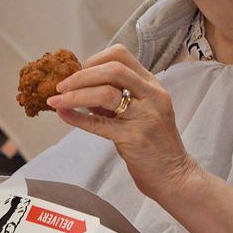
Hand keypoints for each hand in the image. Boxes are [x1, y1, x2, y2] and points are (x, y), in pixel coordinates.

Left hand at [46, 44, 200, 202]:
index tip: (78, 72)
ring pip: (105, 93)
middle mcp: (152, 96)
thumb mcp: (141, 112)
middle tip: (61, 86)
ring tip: (57, 100)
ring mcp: (145, 116)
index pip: (121, 56)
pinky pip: (99, 124)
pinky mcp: (135, 138)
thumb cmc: (154, 144)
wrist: (175, 176)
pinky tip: (63, 115)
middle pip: (113, 69)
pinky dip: (76, 117)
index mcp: (152, 85)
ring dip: (75, 95)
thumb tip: (81, 87)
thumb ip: (116, 98)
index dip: (94, 60)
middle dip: (81, 75)